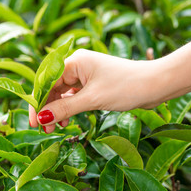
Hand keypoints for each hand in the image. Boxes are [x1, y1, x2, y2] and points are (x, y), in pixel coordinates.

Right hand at [29, 49, 161, 132]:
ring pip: (63, 93)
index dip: (38, 101)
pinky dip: (69, 108)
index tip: (34, 121)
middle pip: (53, 87)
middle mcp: (78, 65)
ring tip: (56, 127)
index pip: (47, 81)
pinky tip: (67, 121)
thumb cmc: (126, 86)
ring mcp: (85, 75)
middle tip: (45, 128)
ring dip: (58, 110)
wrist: (155, 85)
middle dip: (48, 108)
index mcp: (75, 61)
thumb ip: (65, 108)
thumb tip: (42, 117)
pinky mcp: (93, 84)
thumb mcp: (92, 99)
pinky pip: (74, 96)